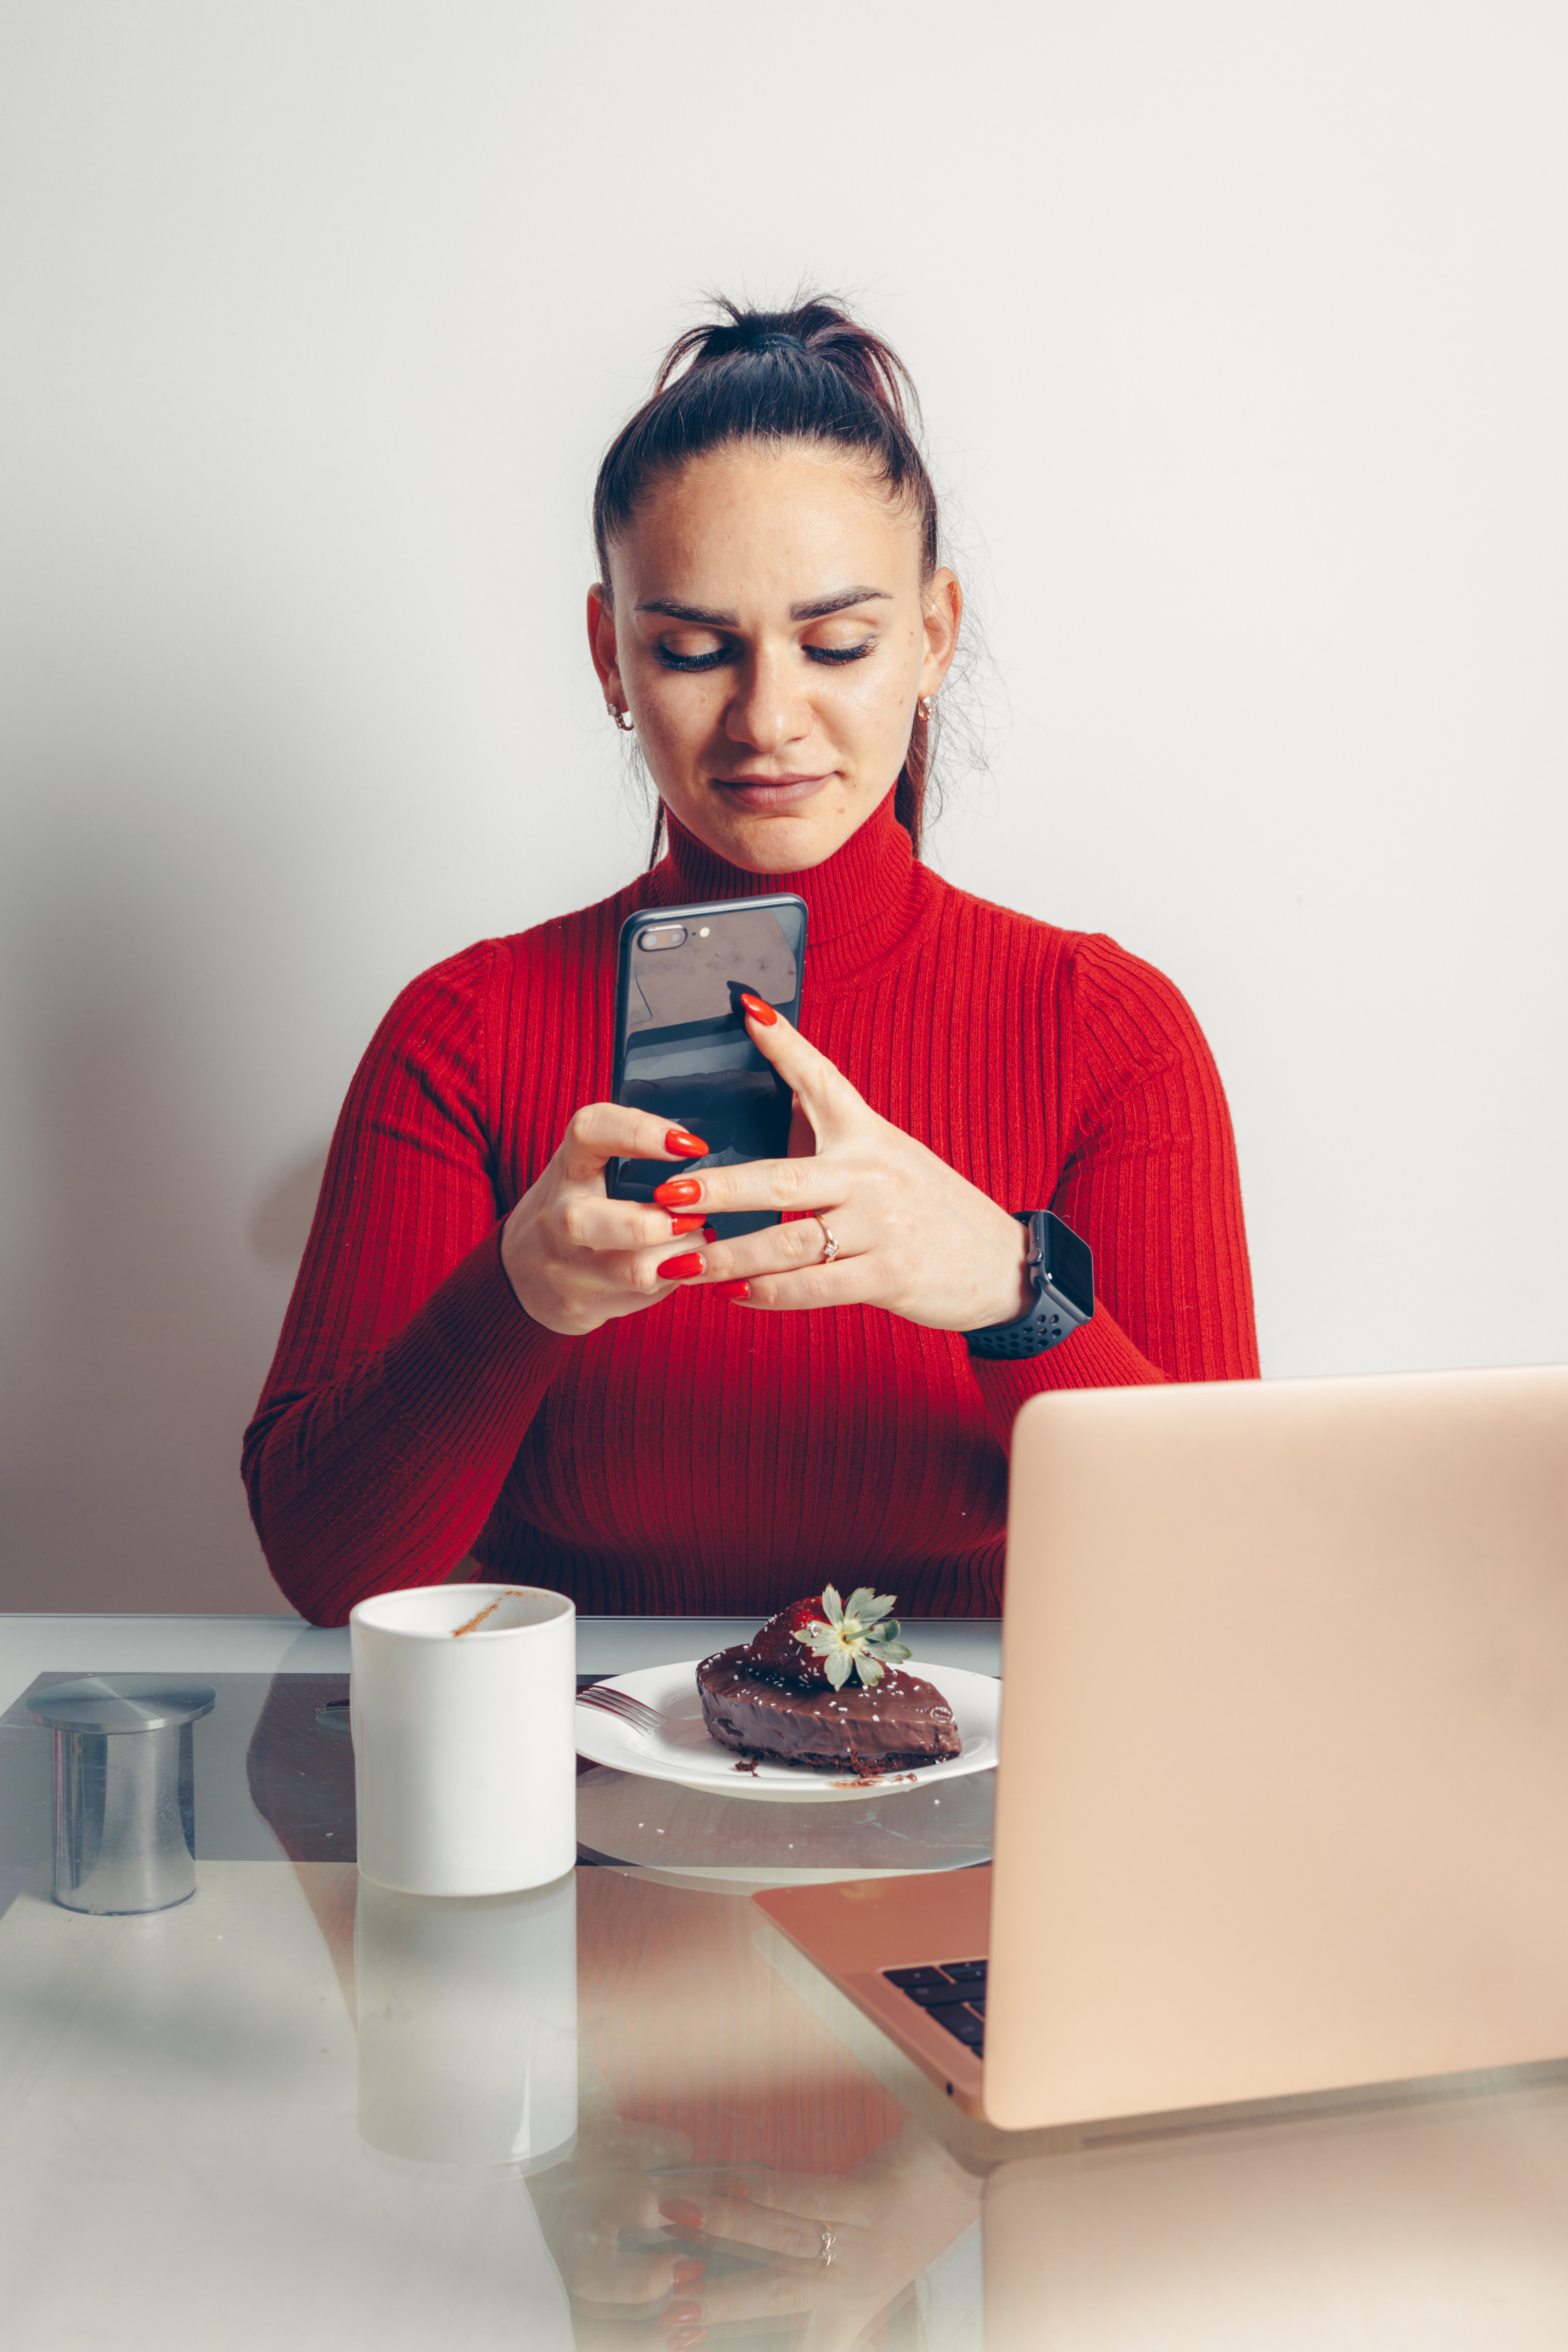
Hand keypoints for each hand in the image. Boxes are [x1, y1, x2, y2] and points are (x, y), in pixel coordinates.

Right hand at [500, 1105, 721, 1335]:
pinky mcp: (579, 1304)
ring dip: (681, 1255)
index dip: (643, 1132)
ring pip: (635, 1269)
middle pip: (602, 1220)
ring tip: (696, 1239)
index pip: (593, 1131)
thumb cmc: (576, 1205)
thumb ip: (632, 1153)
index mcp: (568, 1165)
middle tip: (695, 1215)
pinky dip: (671, 1280)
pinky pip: (641, 1297)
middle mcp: (559, 1214)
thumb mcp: (589, 1168)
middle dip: (660, 1222)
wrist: (522, 1271)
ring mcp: (565, 1265)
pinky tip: (678, 1265)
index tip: (691, 1144)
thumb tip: (700, 1150)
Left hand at [653, 998, 1032, 1331]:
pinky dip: (767, 1294)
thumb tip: (775, 1102)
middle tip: (667, 1194)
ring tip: (680, 1263)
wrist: (999, 1261)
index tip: (747, 1010)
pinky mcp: (889, 1275)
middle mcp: (872, 1174)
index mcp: (868, 1135)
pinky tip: (731, 1295)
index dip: (786, 1044)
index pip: (823, 1080)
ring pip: (789, 1243)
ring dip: (728, 1256)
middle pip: (782, 1179)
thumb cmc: (927, 1206)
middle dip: (719, 1189)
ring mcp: (882, 1227)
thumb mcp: (885, 1157)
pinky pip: (814, 1288)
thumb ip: (830, 1137)